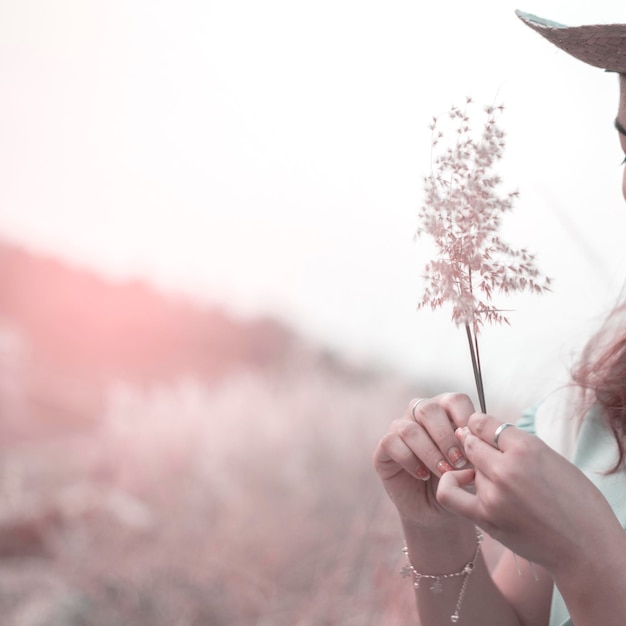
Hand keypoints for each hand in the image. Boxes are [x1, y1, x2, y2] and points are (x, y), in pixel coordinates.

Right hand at [373, 393, 473, 527]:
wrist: (439, 511)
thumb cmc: (459, 483)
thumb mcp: (474, 466)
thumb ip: (474, 449)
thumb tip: (470, 438)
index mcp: (446, 412)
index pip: (454, 400)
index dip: (465, 417)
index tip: (474, 442)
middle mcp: (420, 416)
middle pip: (428, 409)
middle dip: (445, 436)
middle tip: (459, 461)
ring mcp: (399, 430)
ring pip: (409, 429)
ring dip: (430, 453)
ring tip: (444, 473)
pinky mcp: (383, 449)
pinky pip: (391, 442)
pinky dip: (409, 460)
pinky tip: (423, 475)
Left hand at [437, 412, 622, 573]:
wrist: (586, 549)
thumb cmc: (576, 503)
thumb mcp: (553, 460)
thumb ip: (519, 445)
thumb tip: (483, 430)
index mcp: (528, 448)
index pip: (484, 423)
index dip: (479, 425)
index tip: (479, 428)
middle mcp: (507, 467)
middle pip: (471, 442)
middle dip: (474, 443)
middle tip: (482, 450)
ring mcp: (494, 493)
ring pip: (469, 468)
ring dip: (478, 471)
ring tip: (500, 482)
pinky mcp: (485, 517)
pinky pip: (449, 493)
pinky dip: (450, 482)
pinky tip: (462, 481)